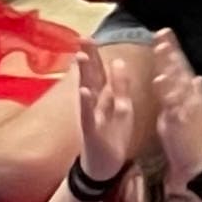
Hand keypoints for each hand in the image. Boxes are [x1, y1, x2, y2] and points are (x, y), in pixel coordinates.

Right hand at [71, 40, 141, 185]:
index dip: (95, 54)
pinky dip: (86, 104)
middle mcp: (95, 104)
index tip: (89, 35)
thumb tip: (118, 61)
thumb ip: (119, 86)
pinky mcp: (92, 131)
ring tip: (80, 57)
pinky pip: (88, 116)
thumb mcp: (121, 107)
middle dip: (87, 57)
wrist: (104, 166)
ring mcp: (91, 117)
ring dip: (84, 75)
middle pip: (91, 77)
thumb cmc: (112, 135)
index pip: (98, 71)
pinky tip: (83, 92)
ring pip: (87, 93)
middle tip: (81, 38)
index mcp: (105, 97)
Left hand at [146, 31, 201, 181]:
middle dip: (170, 50)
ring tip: (161, 46)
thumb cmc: (190, 138)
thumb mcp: (191, 112)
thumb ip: (191, 94)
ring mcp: (185, 106)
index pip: (178, 67)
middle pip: (178, 68)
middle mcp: (188, 96)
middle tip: (162, 32)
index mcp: (187, 94)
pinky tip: (160, 78)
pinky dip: (167, 89)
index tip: (163, 34)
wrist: (200, 162)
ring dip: (169, 62)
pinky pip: (172, 102)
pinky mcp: (179, 119)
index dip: (171, 51)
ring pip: (176, 80)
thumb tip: (197, 78)